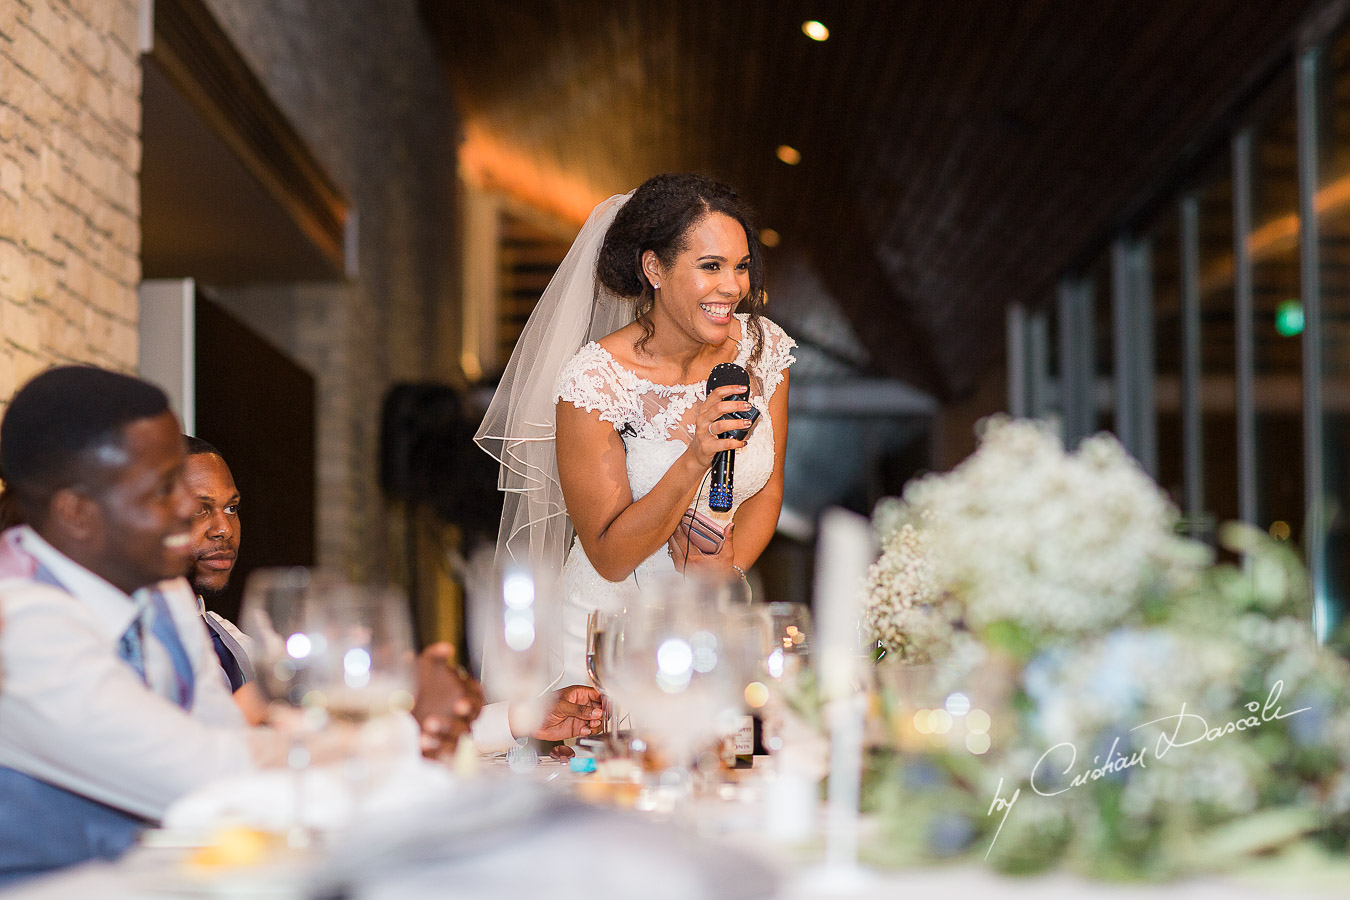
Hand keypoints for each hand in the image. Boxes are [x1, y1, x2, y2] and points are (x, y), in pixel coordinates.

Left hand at [411, 642, 483, 759]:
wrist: (402, 709)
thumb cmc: (421, 685)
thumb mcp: (425, 667)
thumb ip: (435, 657)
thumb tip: (446, 647)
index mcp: (467, 694)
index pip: (477, 699)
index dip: (472, 703)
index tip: (460, 704)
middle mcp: (465, 715)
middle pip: (468, 722)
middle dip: (452, 723)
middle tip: (433, 720)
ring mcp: (457, 734)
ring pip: (457, 738)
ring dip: (442, 735)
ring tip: (423, 729)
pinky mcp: (446, 748)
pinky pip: (447, 752)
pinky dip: (436, 748)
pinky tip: (420, 742)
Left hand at [530, 684, 604, 740]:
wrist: (533, 723)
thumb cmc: (543, 707)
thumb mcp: (562, 706)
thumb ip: (579, 709)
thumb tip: (595, 712)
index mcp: (579, 694)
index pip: (597, 694)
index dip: (604, 700)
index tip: (607, 707)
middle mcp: (582, 705)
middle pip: (600, 708)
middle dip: (601, 714)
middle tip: (598, 718)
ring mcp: (581, 716)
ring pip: (597, 720)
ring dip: (596, 724)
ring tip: (589, 726)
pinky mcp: (578, 727)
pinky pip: (590, 730)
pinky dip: (589, 731)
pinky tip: (583, 731)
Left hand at [669, 519, 736, 579]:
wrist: (719, 585)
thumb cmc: (722, 571)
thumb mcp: (727, 555)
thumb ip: (728, 539)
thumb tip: (731, 526)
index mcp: (694, 559)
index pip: (681, 538)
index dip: (679, 526)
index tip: (680, 518)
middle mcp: (684, 563)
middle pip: (672, 541)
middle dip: (674, 529)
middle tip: (678, 519)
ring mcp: (680, 566)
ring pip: (670, 547)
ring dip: (673, 537)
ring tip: (677, 527)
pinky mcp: (679, 568)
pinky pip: (672, 553)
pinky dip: (674, 544)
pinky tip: (677, 538)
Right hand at [688, 384, 752, 468]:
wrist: (696, 455)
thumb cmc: (708, 436)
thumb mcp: (712, 420)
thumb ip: (724, 413)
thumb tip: (744, 406)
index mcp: (705, 410)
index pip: (716, 394)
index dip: (730, 389)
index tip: (743, 388)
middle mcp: (703, 420)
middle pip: (719, 407)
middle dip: (736, 405)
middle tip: (747, 406)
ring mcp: (703, 433)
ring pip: (720, 425)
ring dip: (736, 423)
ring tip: (747, 423)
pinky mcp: (707, 447)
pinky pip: (723, 443)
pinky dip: (735, 443)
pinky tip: (742, 442)